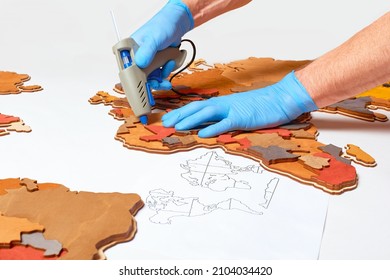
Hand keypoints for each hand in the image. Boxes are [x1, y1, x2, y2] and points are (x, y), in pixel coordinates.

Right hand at [131, 0, 193, 89]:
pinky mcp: (157, 64)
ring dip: (161, 77)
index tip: (140, 86)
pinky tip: (171, 62)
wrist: (177, 25)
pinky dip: (167, 71)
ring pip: (152, 78)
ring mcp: (148, 61)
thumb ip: (147, 51)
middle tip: (159, 83)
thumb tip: (140, 63)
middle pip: (140, 77)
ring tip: (169, 66)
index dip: (132, 80)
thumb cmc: (163, 26)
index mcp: (131, 50)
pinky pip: (160, 74)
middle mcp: (138, 57)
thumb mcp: (154, 38)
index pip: (126, 68)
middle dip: (151, 82)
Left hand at [162, 71, 317, 136]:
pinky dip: (213, 128)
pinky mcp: (242, 118)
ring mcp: (232, 110)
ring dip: (190, 120)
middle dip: (179, 115)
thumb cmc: (261, 105)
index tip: (168, 118)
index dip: (181, 112)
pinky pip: (225, 123)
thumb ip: (224, 116)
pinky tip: (202, 133)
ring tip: (176, 126)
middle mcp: (223, 104)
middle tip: (164, 123)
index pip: (197, 107)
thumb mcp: (239, 110)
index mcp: (222, 103)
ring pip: (206, 113)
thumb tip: (209, 124)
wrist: (280, 98)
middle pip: (196, 108)